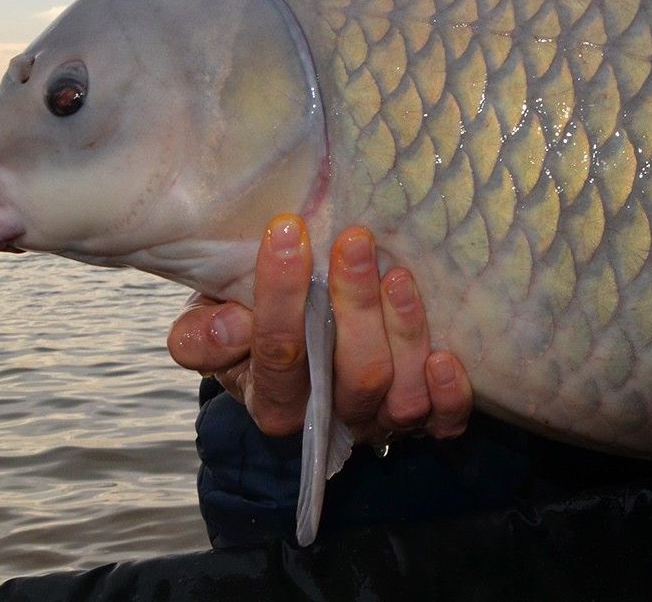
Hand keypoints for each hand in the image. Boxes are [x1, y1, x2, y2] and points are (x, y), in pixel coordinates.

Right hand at [167, 216, 473, 443]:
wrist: (295, 350)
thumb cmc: (253, 326)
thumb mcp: (212, 325)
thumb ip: (202, 333)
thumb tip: (230, 325)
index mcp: (271, 400)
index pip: (279, 353)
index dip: (281, 295)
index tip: (288, 230)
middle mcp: (330, 418)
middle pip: (354, 377)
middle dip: (356, 304)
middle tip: (356, 240)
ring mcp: (379, 421)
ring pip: (401, 396)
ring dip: (405, 333)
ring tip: (399, 275)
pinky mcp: (423, 420)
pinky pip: (443, 422)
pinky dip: (449, 394)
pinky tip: (446, 355)